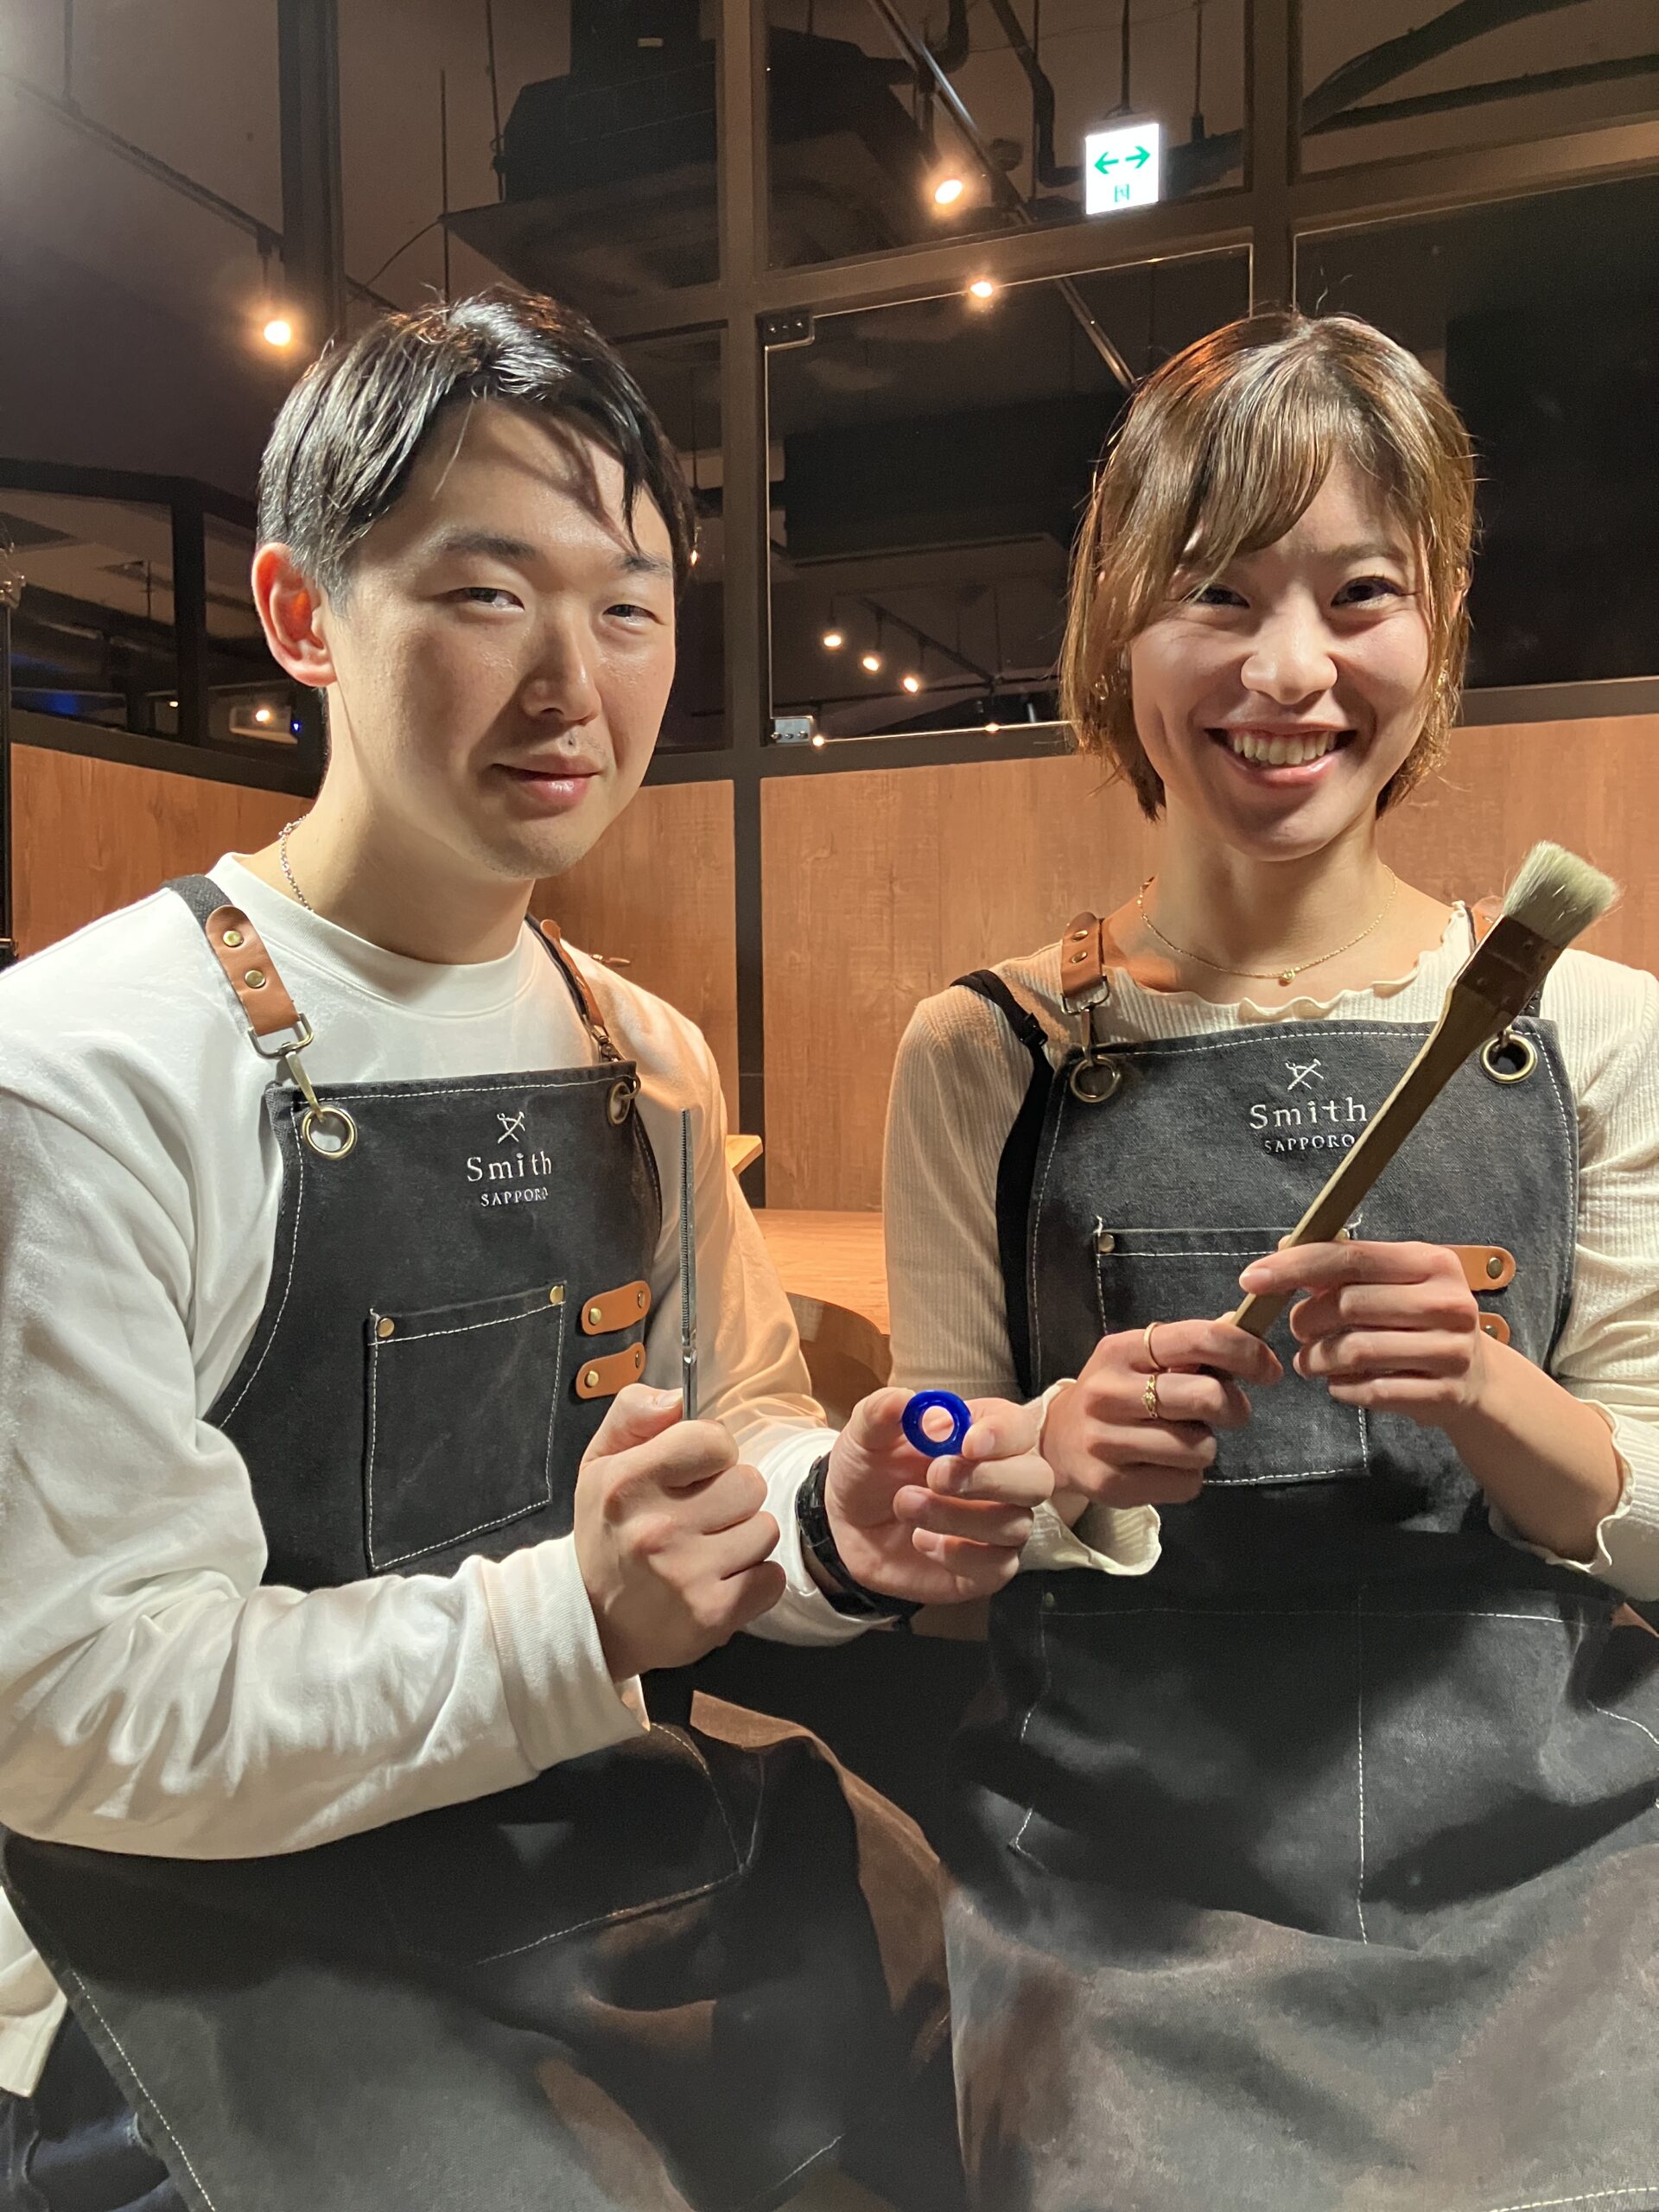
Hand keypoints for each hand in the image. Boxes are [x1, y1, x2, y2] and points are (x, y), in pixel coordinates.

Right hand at [573, 1386, 785, 1680]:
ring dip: (744, 1538)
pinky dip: (754, 1580)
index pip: (714, 1440)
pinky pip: (771, 1577)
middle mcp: (656, 1528)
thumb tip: (677, 1397)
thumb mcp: (601, 1462)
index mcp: (628, 1483)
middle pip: (750, 1483)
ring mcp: (686, 1575)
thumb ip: (634, 1413)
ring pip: (765, 1530)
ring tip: (708, 1550)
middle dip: (733, 1497)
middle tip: (701, 1516)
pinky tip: (720, 1581)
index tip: (696, 1471)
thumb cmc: (609, 1531)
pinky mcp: (712, 1613)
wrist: (594, 1621)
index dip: (714, 1452)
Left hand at [823, 1389, 1052, 1604]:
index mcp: (982, 1433)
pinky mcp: (987, 1567)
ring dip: (958, 1516)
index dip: (1002, 1435)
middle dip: (992, 1479)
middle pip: (1038, 1480)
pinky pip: (998, 1566)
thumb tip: (904, 1399)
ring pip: (1015, 1525)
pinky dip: (960, 1554)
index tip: (969, 1443)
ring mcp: (999, 1525)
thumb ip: (881, 1412)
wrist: (849, 1526)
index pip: (1019, 1428)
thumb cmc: (870, 1470)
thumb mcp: (865, 1435)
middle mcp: (1003, 1478)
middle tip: (936, 1476)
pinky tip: (921, 1540)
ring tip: (906, 1504)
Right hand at [1042, 1319, 1281, 1511]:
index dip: (1246, 1352)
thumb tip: (1244, 1323)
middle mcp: (1108, 1392)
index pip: (1199, 1339)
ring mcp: (1106, 1441)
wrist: (1056, 1440)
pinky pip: (1185, 1484)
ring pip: (1200, 1448)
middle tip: (1230, 1412)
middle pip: (1206, 1397)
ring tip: (1184, 1440)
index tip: (1268, 1369)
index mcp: (1121, 1350)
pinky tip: (1166, 1466)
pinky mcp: (1111, 1484)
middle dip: (1234, 1407)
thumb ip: (1189, 1346)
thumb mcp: (1140, 1359)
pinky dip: (1189, 1477)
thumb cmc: (1115, 1393)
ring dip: (1206, 1446)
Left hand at [1238, 1240, 1488, 1429]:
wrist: (1478, 1377)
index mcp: (1433, 1262)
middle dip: (1305, 1319)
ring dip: (1316, 1359)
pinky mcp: (1444, 1394)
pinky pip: (1370, 1391)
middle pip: (1348, 1304)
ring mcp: (1451, 1350)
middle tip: (1297, 1330)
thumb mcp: (1392, 1283)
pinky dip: (1341, 1388)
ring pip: (1354, 1350)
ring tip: (1309, 1361)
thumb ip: (1341, 1266)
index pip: (1351, 1257)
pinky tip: (1338, 1383)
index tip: (1251, 1280)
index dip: (1295, 1266)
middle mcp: (1448, 1302)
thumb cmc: (1418, 1320)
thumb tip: (1285, 1246)